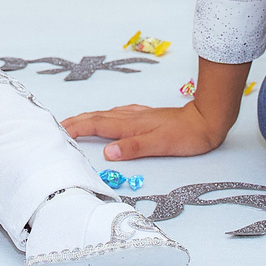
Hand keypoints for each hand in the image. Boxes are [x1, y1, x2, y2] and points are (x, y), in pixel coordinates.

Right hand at [64, 98, 226, 162]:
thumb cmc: (186, 136)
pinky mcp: (147, 116)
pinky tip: (109, 116)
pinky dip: (106, 116)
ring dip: (88, 118)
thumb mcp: (159, 145)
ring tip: (76, 122)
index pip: (96, 125)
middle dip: (76, 121)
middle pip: (97, 117)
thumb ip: (133, 148)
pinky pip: (118, 114)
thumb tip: (107, 152)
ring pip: (106, 114)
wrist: (207, 120)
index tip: (59, 131)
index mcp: (130, 125)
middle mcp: (131, 117)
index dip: (76, 128)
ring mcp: (138, 115)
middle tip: (58, 126)